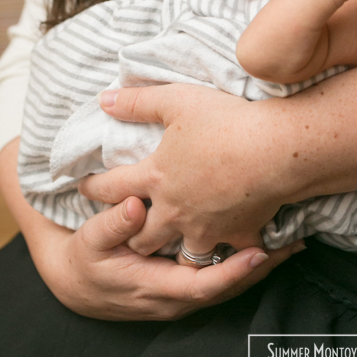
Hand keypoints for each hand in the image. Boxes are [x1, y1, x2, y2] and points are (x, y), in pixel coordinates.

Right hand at [0, 138, 300, 321]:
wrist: (76, 284)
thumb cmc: (86, 258)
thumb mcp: (89, 241)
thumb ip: (112, 224)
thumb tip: (135, 207)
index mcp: (153, 287)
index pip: (202, 285)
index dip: (233, 271)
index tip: (260, 252)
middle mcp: (173, 299)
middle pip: (226, 288)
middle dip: (260, 269)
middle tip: (293, 244)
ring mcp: (181, 296)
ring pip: (228, 285)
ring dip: (259, 266)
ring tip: (291, 242)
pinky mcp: (185, 286)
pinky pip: (221, 278)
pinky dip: (245, 264)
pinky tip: (267, 245)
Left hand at [80, 83, 291, 255]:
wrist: (274, 149)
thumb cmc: (225, 120)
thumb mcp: (177, 100)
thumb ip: (138, 102)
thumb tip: (103, 99)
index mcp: (157, 176)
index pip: (113, 187)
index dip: (94, 187)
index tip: (83, 188)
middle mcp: (175, 210)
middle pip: (142, 236)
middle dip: (132, 237)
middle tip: (128, 233)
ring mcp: (207, 227)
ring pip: (182, 256)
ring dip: (177, 254)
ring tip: (176, 252)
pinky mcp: (239, 234)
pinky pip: (232, 256)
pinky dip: (234, 257)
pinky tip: (238, 256)